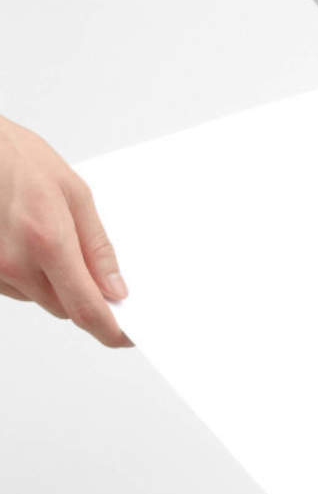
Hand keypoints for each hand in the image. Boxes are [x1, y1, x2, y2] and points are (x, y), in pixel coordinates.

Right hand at [0, 116, 128, 347]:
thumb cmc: (14, 157)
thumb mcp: (73, 193)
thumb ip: (97, 247)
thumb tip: (115, 288)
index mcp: (46, 241)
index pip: (86, 309)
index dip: (111, 330)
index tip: (127, 336)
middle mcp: (15, 262)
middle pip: (66, 310)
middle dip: (86, 299)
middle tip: (96, 273)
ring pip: (41, 299)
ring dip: (56, 284)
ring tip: (50, 238)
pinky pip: (18, 288)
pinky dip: (32, 275)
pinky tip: (29, 240)